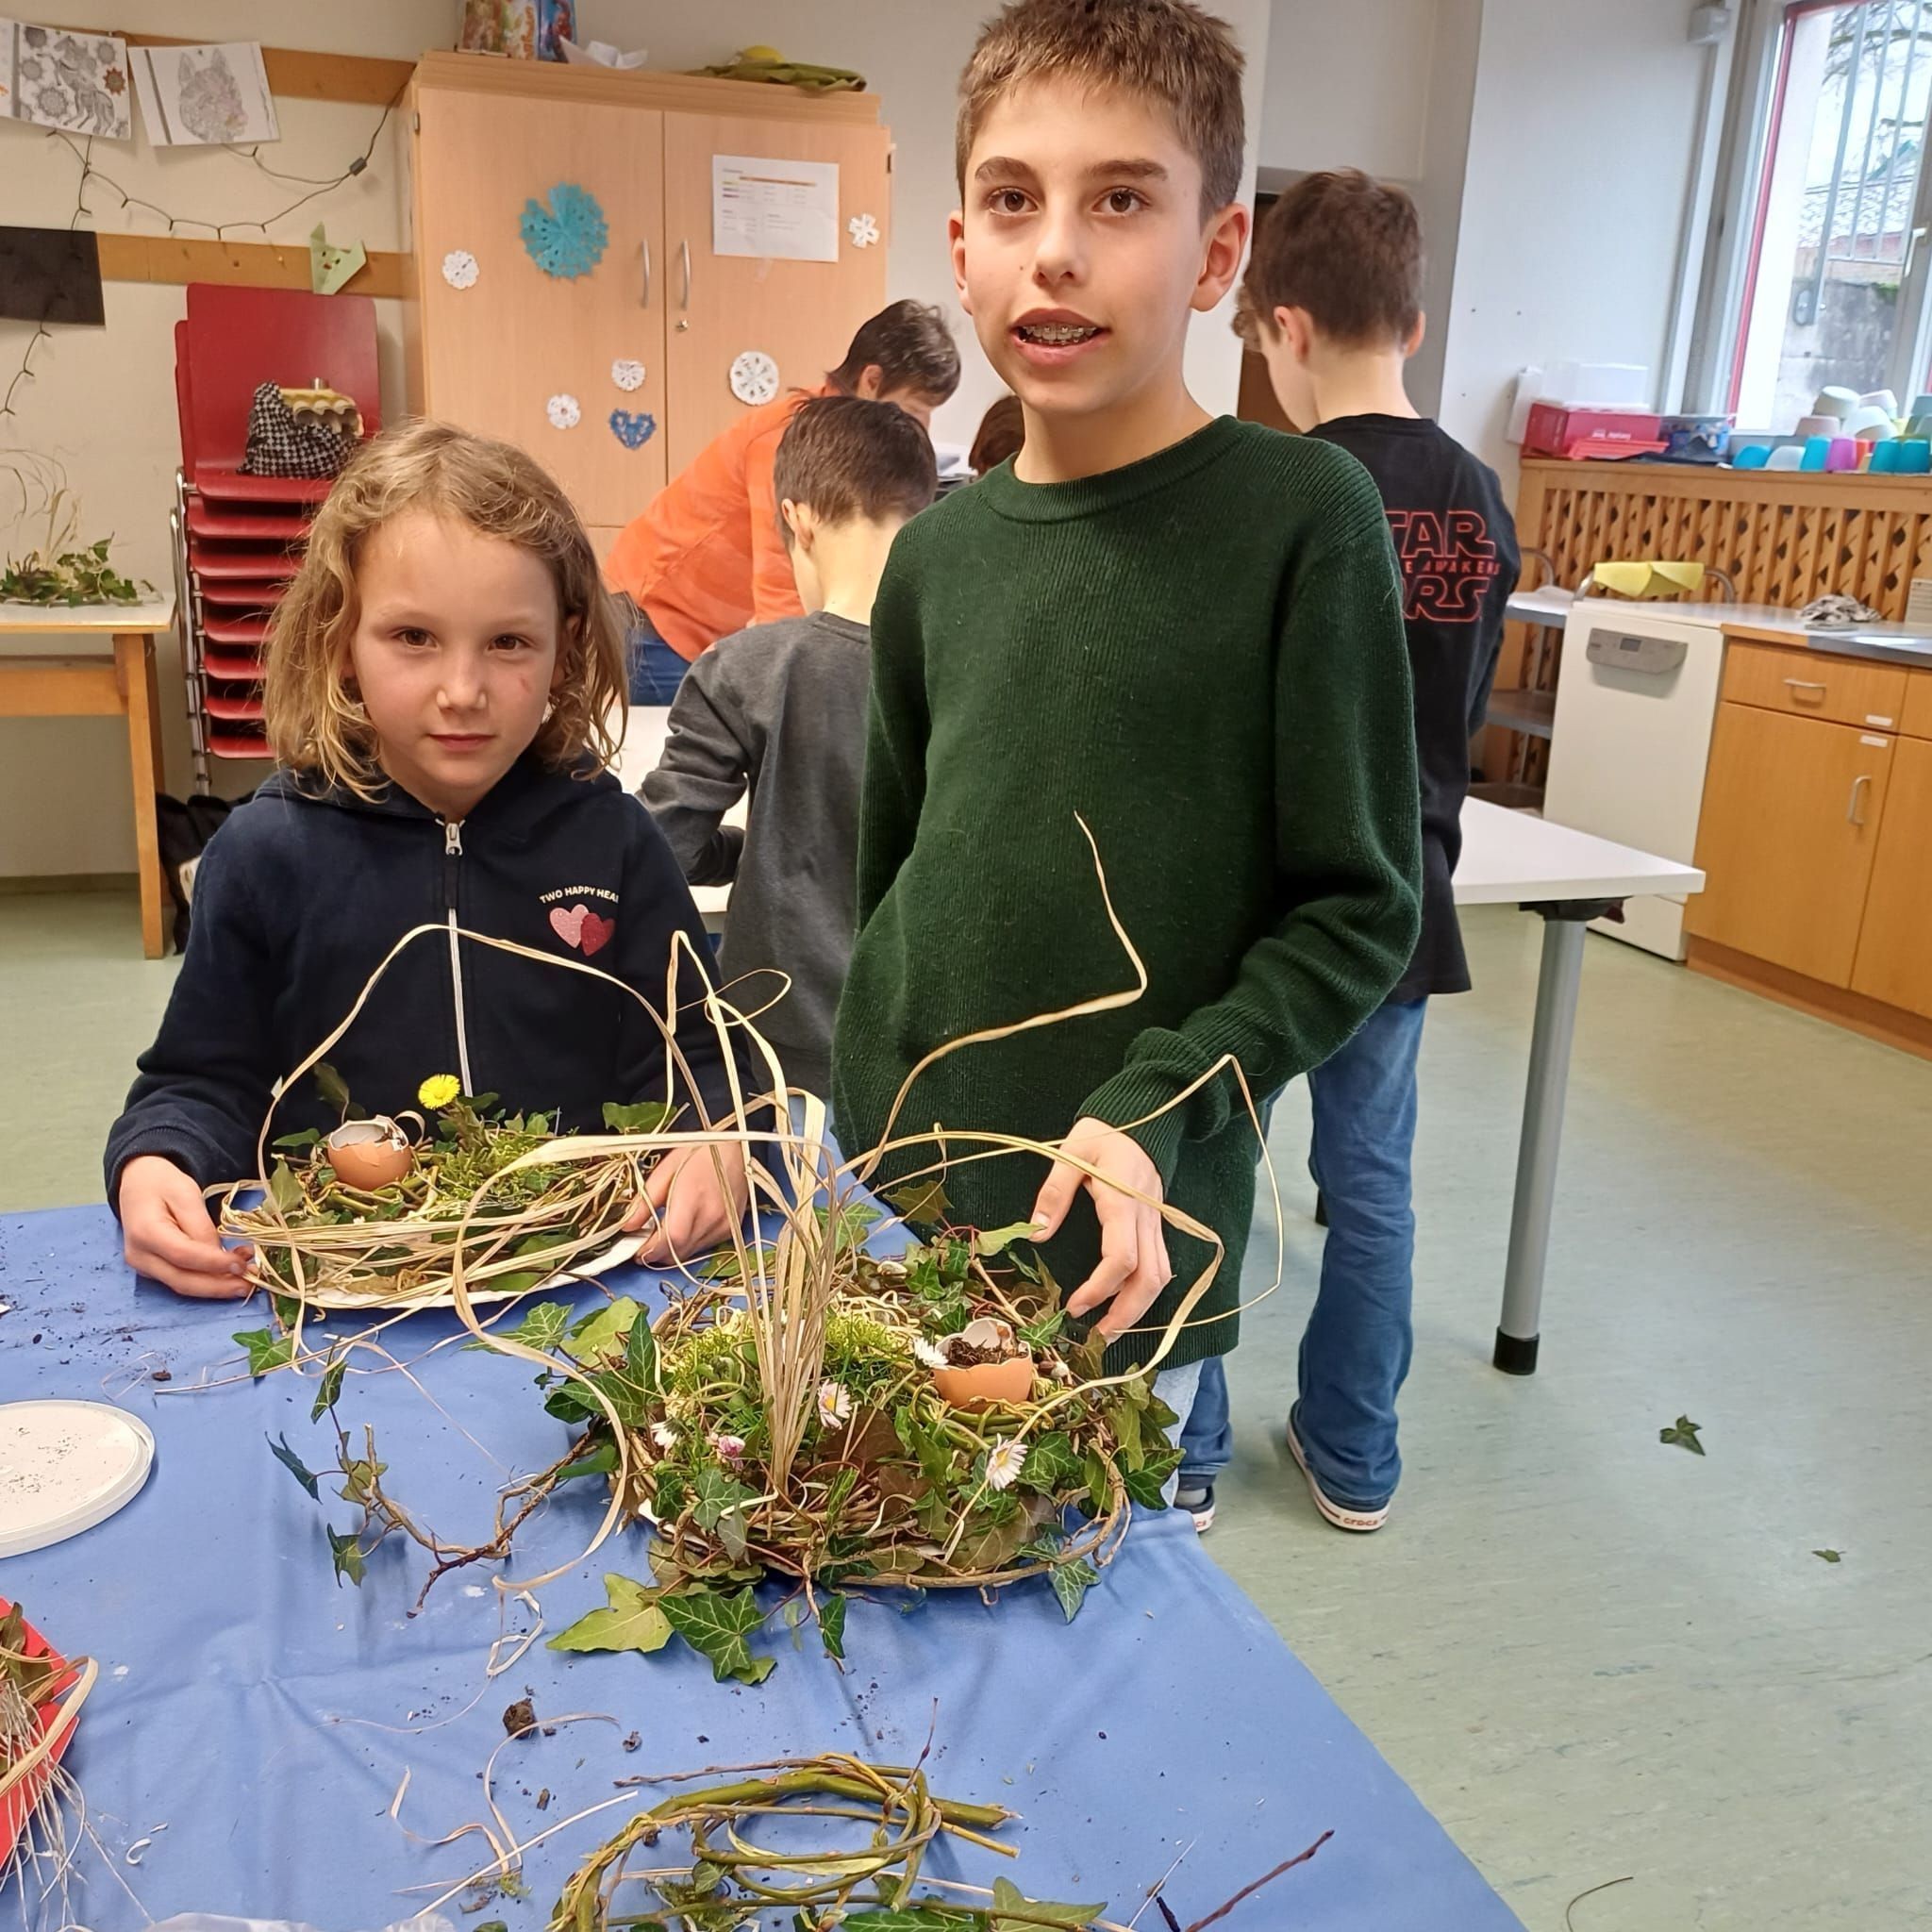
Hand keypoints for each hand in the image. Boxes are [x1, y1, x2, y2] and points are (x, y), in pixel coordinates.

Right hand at [119, 1154, 252, 1297]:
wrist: (138, 1185)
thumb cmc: (163, 1185)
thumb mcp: (186, 1194)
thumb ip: (201, 1226)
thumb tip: (219, 1255)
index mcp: (145, 1232)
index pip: (183, 1256)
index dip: (215, 1263)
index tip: (242, 1263)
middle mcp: (140, 1256)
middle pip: (182, 1281)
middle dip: (219, 1286)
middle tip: (252, 1283)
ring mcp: (144, 1266)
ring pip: (182, 1286)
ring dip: (217, 1286)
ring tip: (247, 1279)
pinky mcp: (153, 1270)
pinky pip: (181, 1280)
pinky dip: (207, 1280)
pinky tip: (231, 1273)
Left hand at [625, 1142, 750, 1266]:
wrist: (737, 1152)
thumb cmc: (700, 1155)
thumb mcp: (666, 1170)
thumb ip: (646, 1200)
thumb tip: (628, 1226)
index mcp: (692, 1197)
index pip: (671, 1237)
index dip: (651, 1250)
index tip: (635, 1250)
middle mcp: (711, 1216)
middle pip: (679, 1251)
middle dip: (657, 1254)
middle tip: (643, 1245)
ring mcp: (724, 1225)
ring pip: (690, 1253)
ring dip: (672, 1251)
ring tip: (661, 1236)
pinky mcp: (730, 1230)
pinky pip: (703, 1247)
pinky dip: (688, 1245)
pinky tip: (683, 1230)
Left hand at [1030, 1117, 1171, 1337]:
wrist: (1141, 1118)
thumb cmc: (1103, 1134)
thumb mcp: (1071, 1154)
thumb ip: (1054, 1193)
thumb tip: (1035, 1234)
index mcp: (1124, 1202)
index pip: (1122, 1259)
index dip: (1100, 1288)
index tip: (1076, 1306)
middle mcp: (1146, 1218)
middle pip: (1150, 1279)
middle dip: (1127, 1313)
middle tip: (1099, 1336)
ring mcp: (1156, 1223)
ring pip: (1161, 1276)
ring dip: (1140, 1307)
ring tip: (1111, 1327)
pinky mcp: (1157, 1224)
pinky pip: (1161, 1264)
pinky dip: (1146, 1290)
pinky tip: (1126, 1301)